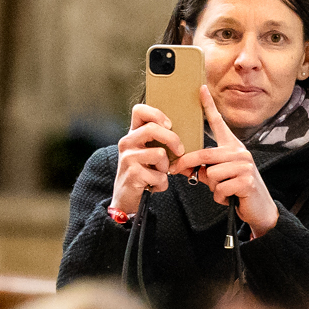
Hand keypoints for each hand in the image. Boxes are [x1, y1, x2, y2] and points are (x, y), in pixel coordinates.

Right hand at [110, 104, 187, 218]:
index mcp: (132, 135)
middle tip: (180, 151)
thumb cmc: (141, 174)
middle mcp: (127, 143)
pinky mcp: (132, 174)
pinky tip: (153, 185)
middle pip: (153, 129)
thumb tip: (182, 131)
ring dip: (166, 167)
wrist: (125, 198)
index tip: (169, 125)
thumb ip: (157, 140)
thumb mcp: (146, 153)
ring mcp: (128, 158)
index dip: (156, 114)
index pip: (139, 110)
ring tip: (158, 174)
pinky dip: (162, 183)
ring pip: (159, 154)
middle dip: (172, 139)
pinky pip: (159, 175)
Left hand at [172, 85, 277, 233]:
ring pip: (212, 174)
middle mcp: (240, 152)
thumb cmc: (237, 191)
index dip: (209, 106)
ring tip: (224, 190)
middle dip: (187, 164)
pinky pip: (220, 187)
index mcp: (233, 147)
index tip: (201, 89)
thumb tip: (181, 166)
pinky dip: (220, 197)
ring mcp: (245, 166)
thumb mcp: (218, 177)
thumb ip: (202, 169)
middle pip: (206, 154)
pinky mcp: (247, 181)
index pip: (219, 123)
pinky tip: (230, 197)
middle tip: (176, 171)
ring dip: (212, 187)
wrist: (259, 208)